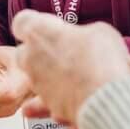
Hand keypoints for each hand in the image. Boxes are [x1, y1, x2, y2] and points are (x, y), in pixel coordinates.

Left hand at [13, 11, 129, 128]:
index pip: (22, 22)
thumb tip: (84, 39)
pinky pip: (47, 102)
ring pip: (37, 77)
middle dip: (41, 51)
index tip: (47, 24)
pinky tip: (71, 96)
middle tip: (64, 48)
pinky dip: (56, 100)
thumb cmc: (101, 61)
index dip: (35, 23)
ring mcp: (38, 85)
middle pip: (25, 52)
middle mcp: (31, 59)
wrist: (107, 98)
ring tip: (77, 73)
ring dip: (51, 75)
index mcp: (39, 33)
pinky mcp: (49, 107)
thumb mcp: (99, 31)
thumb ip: (81, 33)